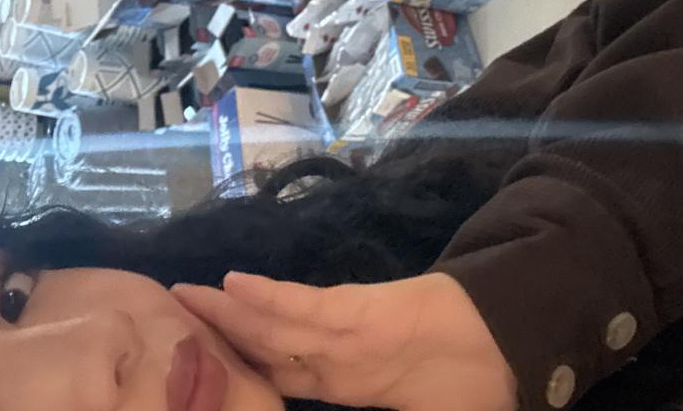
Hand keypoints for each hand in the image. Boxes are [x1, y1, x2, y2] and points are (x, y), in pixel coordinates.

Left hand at [173, 272, 517, 410]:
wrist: (510, 344)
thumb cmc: (467, 386)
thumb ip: (360, 410)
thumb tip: (315, 405)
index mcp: (343, 381)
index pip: (278, 372)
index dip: (237, 363)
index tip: (198, 360)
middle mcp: (335, 354)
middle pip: (264, 343)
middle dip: (217, 329)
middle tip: (172, 311)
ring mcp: (345, 328)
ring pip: (273, 323)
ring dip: (227, 311)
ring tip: (184, 295)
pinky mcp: (362, 309)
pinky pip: (307, 306)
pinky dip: (269, 297)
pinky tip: (233, 284)